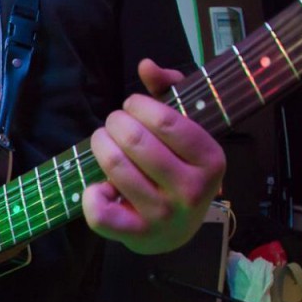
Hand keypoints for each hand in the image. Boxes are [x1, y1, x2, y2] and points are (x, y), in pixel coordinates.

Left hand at [82, 59, 225, 254]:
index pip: (164, 120)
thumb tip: (146, 66)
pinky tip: (99, 186)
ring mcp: (164, 215)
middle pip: (135, 140)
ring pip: (114, 166)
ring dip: (99, 146)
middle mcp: (192, 190)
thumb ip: (169, 90)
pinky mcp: (137, 236)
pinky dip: (90, 194)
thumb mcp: (184, 129)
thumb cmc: (178, 168)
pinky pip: (100, 213)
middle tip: (114, 124)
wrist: (175, 230)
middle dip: (114, 122)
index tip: (132, 107)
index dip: (138, 105)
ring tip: (103, 143)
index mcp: (211, 160)